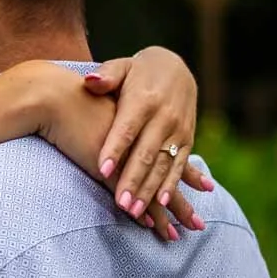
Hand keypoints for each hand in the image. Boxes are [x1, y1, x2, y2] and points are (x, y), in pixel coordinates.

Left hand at [32, 58, 211, 237]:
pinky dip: (172, 185)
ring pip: (163, 165)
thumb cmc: (138, 71)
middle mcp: (164, 117)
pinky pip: (180, 166)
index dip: (115, 150)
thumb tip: (89, 81)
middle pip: (145, 154)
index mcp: (143, 100)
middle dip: (133, 181)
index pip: (126, 129)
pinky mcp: (187, 140)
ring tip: (135, 211)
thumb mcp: (122, 66)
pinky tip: (163, 204)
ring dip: (150, 190)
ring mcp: (178, 130)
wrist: (176, 67)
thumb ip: (106, 76)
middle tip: (120, 204)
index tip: (101, 170)